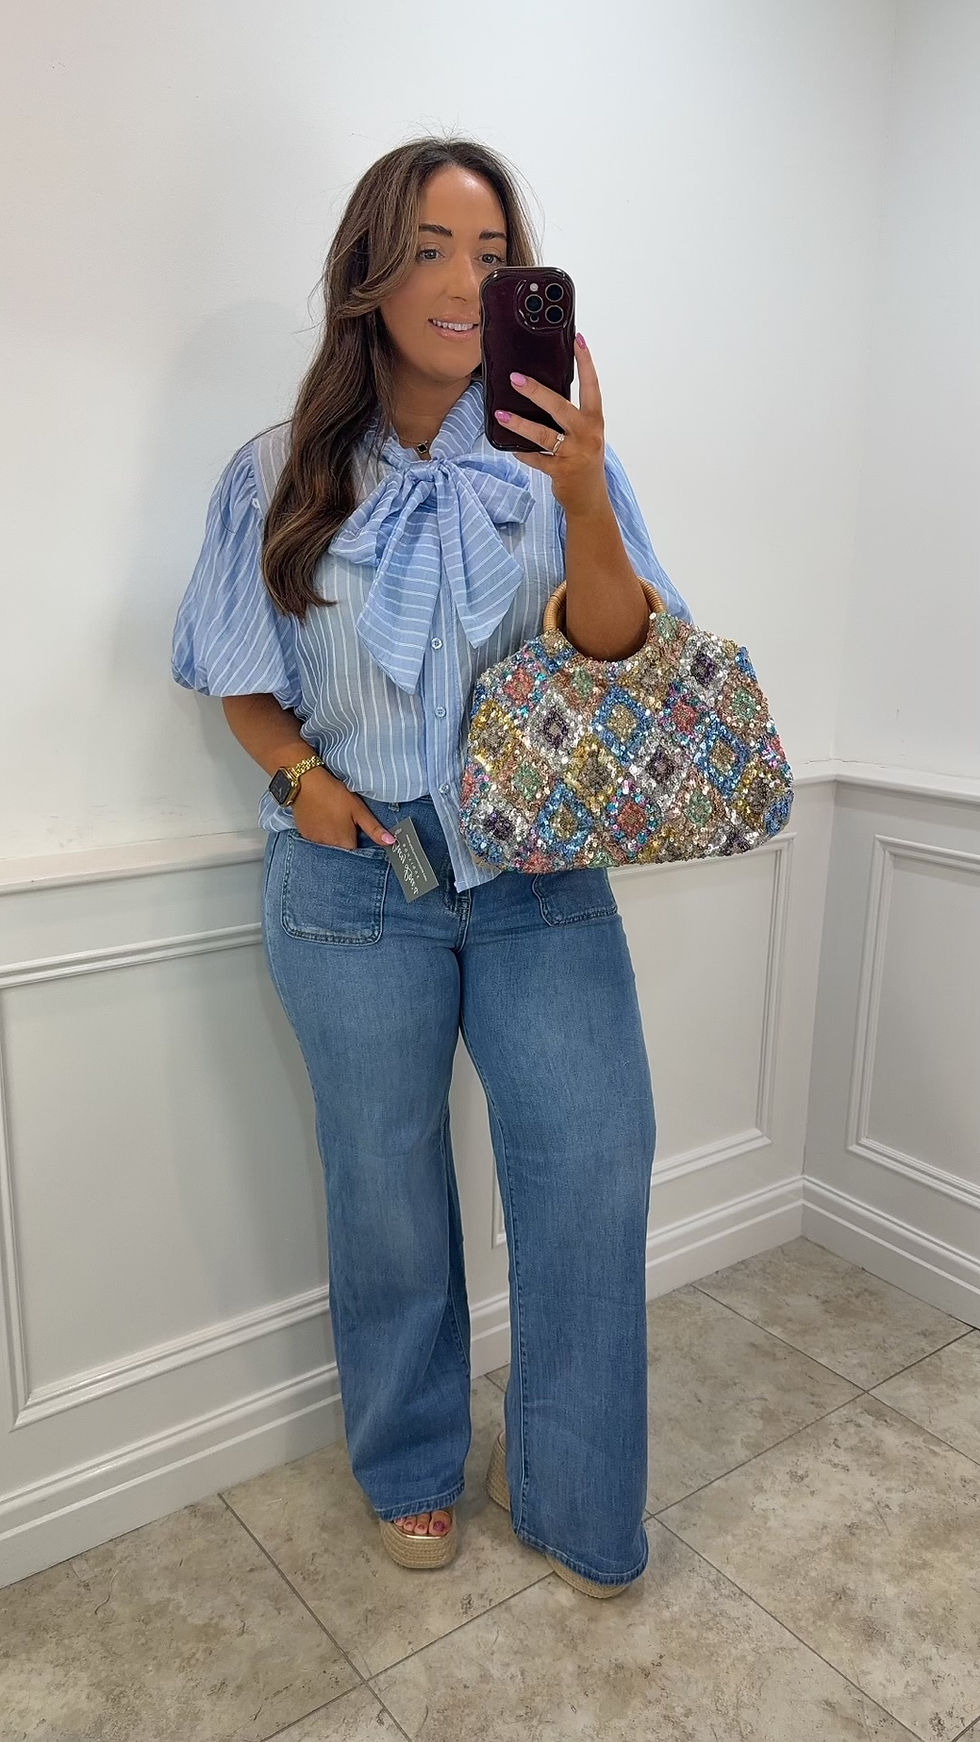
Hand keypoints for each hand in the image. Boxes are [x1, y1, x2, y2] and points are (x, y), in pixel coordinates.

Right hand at [291, 769, 395, 849]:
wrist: (307, 781)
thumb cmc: (335, 793)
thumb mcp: (359, 810)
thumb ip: (374, 829)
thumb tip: (391, 843)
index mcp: (344, 842)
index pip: (355, 847)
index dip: (356, 835)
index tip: (354, 823)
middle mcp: (328, 845)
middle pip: (341, 846)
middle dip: (343, 834)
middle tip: (341, 816)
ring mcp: (314, 840)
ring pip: (328, 842)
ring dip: (331, 833)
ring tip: (330, 814)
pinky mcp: (304, 834)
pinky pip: (315, 837)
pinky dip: (318, 830)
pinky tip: (319, 816)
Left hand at [493, 332, 607, 517]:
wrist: (590, 499)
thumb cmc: (584, 461)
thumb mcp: (585, 434)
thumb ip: (571, 415)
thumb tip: (543, 392)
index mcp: (594, 421)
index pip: (592, 386)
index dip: (586, 362)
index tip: (578, 340)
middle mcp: (587, 434)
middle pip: (560, 407)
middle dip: (537, 392)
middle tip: (516, 378)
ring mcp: (573, 454)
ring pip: (543, 434)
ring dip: (520, 424)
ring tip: (501, 413)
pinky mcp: (560, 471)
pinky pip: (535, 459)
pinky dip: (522, 453)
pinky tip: (510, 447)